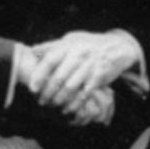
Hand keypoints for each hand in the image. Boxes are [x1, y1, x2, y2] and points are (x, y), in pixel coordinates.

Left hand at [23, 31, 142, 119]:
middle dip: (48, 92)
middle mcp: (79, 55)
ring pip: (71, 87)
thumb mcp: (71, 40)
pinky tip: (68, 108)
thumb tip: (33, 51)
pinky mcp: (99, 77)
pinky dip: (75, 103)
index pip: (50, 60)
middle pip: (59, 77)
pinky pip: (84, 94)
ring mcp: (90, 66)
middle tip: (41, 101)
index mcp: (70, 45)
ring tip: (53, 105)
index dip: (39, 75)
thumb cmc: (89, 44)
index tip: (32, 88)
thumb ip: (52, 46)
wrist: (116, 48)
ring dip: (60, 99)